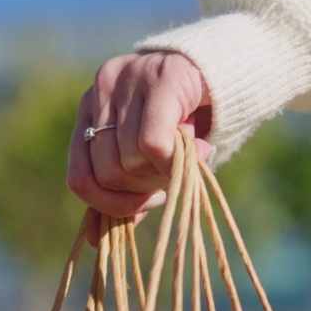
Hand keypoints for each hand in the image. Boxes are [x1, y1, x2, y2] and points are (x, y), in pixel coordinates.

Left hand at [67, 52, 213, 241]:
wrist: (232, 70)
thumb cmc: (188, 118)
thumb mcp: (149, 159)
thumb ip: (122, 192)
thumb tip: (97, 241)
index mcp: (90, 110)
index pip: (78, 177)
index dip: (109, 204)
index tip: (144, 205)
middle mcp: (101, 89)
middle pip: (107, 173)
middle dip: (142, 190)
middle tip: (170, 177)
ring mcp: (128, 79)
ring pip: (129, 160)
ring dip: (163, 173)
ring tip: (186, 156)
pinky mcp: (161, 77)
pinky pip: (152, 144)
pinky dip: (173, 162)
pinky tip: (196, 151)